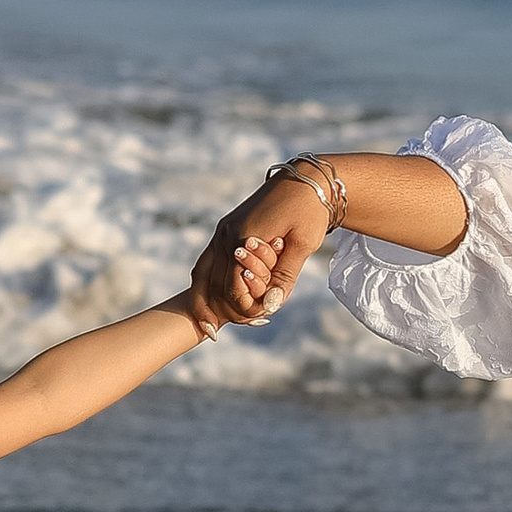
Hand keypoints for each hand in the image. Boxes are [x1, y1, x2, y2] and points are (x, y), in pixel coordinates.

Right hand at [188, 178, 329, 330]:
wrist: (306, 180)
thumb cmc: (309, 211)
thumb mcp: (303, 244)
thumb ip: (285, 276)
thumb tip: (273, 304)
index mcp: (245, 236)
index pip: (235, 284)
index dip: (246, 305)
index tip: (259, 318)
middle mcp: (228, 234)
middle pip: (215, 281)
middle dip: (220, 307)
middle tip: (218, 331)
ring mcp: (224, 230)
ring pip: (203, 271)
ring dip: (202, 298)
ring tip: (206, 324)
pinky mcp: (227, 228)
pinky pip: (208, 260)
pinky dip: (206, 281)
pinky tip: (206, 299)